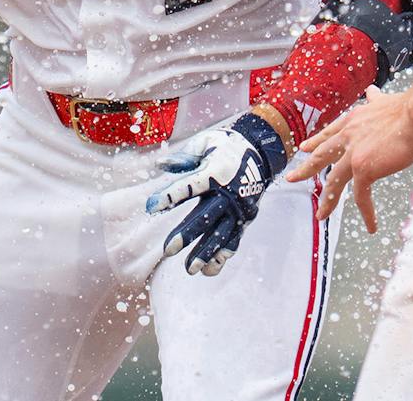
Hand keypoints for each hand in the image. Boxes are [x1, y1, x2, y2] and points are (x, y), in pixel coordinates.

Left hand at [145, 111, 288, 276]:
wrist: (260, 152)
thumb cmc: (225, 146)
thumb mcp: (205, 142)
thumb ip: (184, 156)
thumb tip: (161, 165)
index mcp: (216, 172)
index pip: (190, 186)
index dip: (171, 196)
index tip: (151, 206)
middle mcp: (228, 193)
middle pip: (205, 217)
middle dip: (186, 234)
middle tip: (168, 249)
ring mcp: (238, 209)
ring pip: (221, 235)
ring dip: (204, 253)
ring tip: (189, 269)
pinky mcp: (245, 219)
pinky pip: (234, 241)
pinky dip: (222, 257)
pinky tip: (208, 271)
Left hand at [286, 85, 412, 232]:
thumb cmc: (408, 107)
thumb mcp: (385, 101)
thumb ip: (376, 100)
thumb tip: (373, 91)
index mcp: (352, 120)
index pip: (329, 134)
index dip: (315, 142)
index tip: (304, 148)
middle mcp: (348, 135)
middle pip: (321, 156)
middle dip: (306, 169)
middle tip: (291, 178)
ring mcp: (353, 153)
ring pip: (335, 181)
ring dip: (328, 200)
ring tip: (321, 215)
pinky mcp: (364, 168)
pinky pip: (361, 196)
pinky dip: (366, 213)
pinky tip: (371, 226)